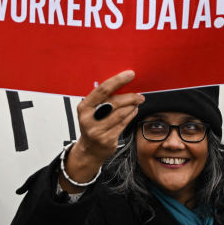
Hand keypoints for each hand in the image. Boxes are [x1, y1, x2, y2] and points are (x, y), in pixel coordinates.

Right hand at [63, 71, 141, 191]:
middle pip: (114, 102)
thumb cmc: (93, 125)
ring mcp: (97, 130)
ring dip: (132, 106)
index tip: (130, 74)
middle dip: (130, 97)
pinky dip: (131, 115)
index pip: (102, 90)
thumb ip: (103, 99)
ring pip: (121, 113)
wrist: (89, 150)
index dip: (118, 80)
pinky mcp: (107, 139)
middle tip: (139, 95)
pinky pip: (124, 123)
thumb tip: (124, 83)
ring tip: (137, 103)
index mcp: (84, 107)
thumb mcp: (92, 110)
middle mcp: (89, 119)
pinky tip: (133, 111)